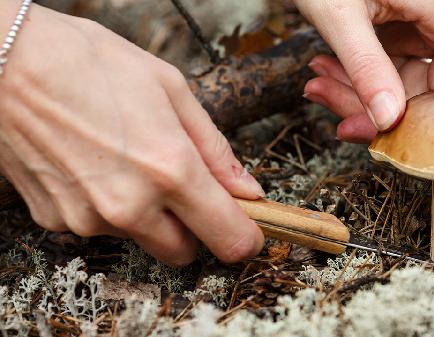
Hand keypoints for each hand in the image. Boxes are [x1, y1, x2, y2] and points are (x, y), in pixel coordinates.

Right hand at [0, 3, 264, 264]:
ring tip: (126, 158)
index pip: (228, 238)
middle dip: (192, 226)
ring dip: (147, 213)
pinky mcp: (55, 220)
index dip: (245, 236)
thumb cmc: (92, 63)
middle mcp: (130, 206)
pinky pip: (100, 226)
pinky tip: (93, 163)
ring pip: (141, 237)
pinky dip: (107, 206)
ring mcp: (89, 218)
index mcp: (170, 170)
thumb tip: (248, 190)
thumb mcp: (171, 90)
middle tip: (183, 186)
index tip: (247, 226)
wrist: (5, 60)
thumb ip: (216, 149)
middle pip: (184, 251)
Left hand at [295, 0, 433, 185]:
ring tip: (319, 86)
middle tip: (346, 127)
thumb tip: (388, 121)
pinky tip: (324, 76)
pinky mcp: (403, 35)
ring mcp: (423, 32)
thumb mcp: (340, 13)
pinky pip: (391, 76)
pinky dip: (358, 86)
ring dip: (362, 101)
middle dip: (392, 122)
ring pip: (409, 91)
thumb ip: (364, 66)